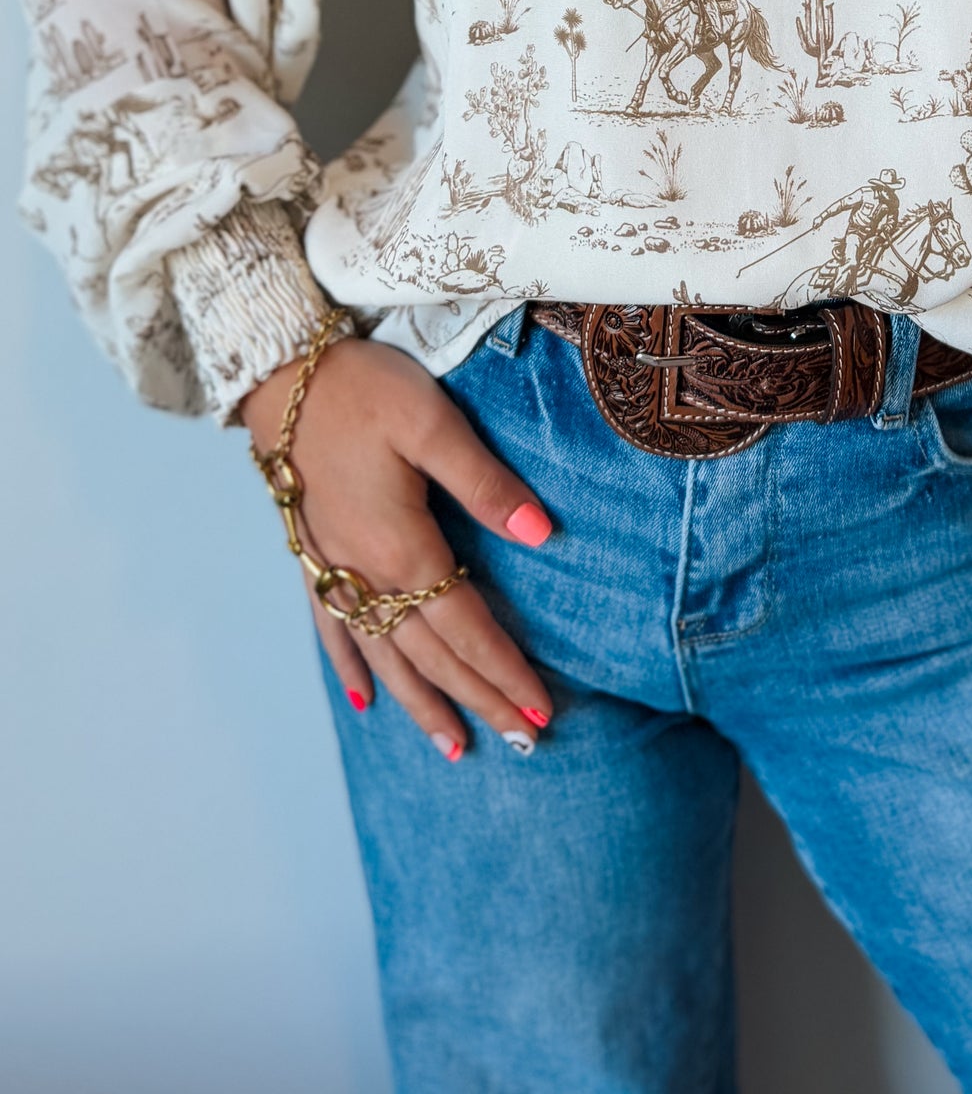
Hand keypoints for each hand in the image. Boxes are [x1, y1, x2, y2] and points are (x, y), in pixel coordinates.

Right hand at [241, 336, 553, 759]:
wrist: (279, 373)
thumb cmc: (363, 389)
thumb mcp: (433, 424)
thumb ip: (486, 484)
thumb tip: (542, 535)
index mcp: (401, 547)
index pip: (465, 628)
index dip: (504, 671)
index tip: (542, 712)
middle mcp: (363, 573)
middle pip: (430, 654)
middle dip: (479, 698)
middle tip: (524, 741)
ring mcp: (331, 568)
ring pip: (384, 656)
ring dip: (422, 703)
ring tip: (455, 747)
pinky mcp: (310, 553)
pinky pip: (332, 628)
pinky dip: (350, 667)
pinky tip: (362, 700)